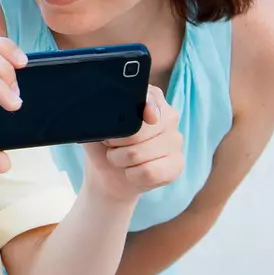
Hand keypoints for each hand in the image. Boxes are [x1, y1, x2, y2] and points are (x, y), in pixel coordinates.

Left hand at [80, 84, 183, 201]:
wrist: (108, 174)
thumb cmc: (103, 144)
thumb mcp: (96, 124)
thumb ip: (100, 111)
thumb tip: (101, 106)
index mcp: (151, 98)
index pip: (150, 99)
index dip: (141, 110)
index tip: (140, 117)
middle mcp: (169, 117)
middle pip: (140, 131)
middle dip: (116, 143)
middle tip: (111, 145)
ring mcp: (175, 141)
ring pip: (139, 154)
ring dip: (120, 160)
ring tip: (120, 158)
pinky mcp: (177, 164)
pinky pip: (150, 172)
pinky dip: (133, 175)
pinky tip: (132, 172)